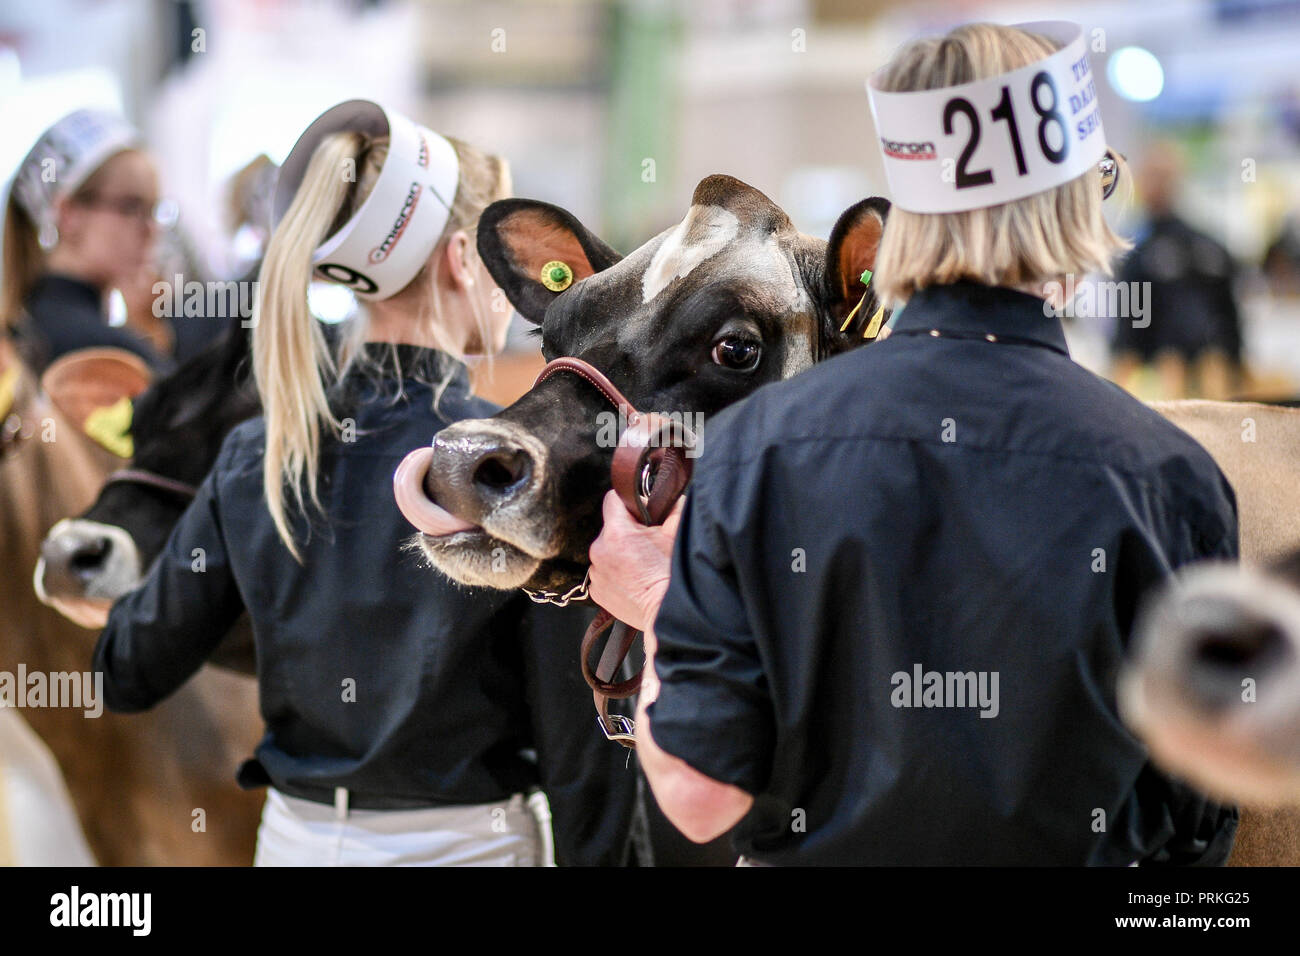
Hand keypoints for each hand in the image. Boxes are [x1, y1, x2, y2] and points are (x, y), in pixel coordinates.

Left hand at [587, 489, 683, 631]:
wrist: (666, 614)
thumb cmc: (673, 575)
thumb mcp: (677, 533)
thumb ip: (672, 506)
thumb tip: (669, 497)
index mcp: (617, 532)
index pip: (614, 500)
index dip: (631, 503)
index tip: (642, 513)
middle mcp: (600, 550)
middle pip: (611, 528)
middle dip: (628, 532)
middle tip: (648, 545)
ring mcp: (596, 573)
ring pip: (607, 551)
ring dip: (621, 554)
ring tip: (641, 567)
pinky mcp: (596, 591)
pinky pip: (604, 573)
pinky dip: (616, 574)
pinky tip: (633, 581)